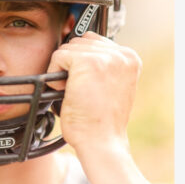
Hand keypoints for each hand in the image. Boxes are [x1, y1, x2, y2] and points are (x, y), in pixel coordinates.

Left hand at [47, 32, 140, 158]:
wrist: (102, 142)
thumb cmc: (102, 119)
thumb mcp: (112, 84)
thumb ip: (103, 63)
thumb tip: (78, 42)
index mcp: (130, 58)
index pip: (93, 41)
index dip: (82, 61)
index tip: (87, 83)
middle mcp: (121, 54)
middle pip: (79, 42)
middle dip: (73, 65)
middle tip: (82, 90)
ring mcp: (105, 57)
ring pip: (68, 48)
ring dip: (64, 70)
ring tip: (77, 92)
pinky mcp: (87, 62)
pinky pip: (58, 56)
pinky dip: (54, 75)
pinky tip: (67, 92)